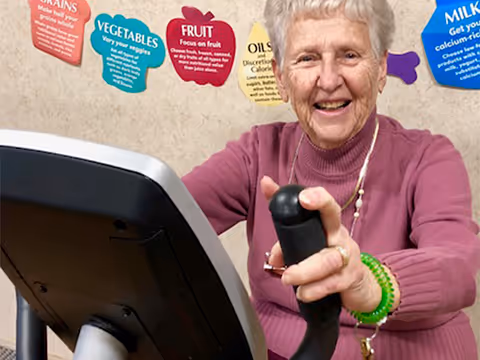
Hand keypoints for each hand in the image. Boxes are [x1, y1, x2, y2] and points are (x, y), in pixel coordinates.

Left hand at [261, 176, 398, 312]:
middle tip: (302, 207)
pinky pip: (333, 282)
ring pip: (328, 258)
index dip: (316, 196)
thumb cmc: (327, 259)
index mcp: (328, 224)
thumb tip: (269, 226)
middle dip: (319, 206)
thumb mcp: (308, 242)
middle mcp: (340, 235)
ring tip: (287, 278)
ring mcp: (347, 256)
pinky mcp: (350, 278)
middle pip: (333, 215)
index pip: (324, 204)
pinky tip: (302, 293)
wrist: (360, 287)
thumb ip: (285, 225)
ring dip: (306, 269)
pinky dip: (315, 289)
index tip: (302, 196)